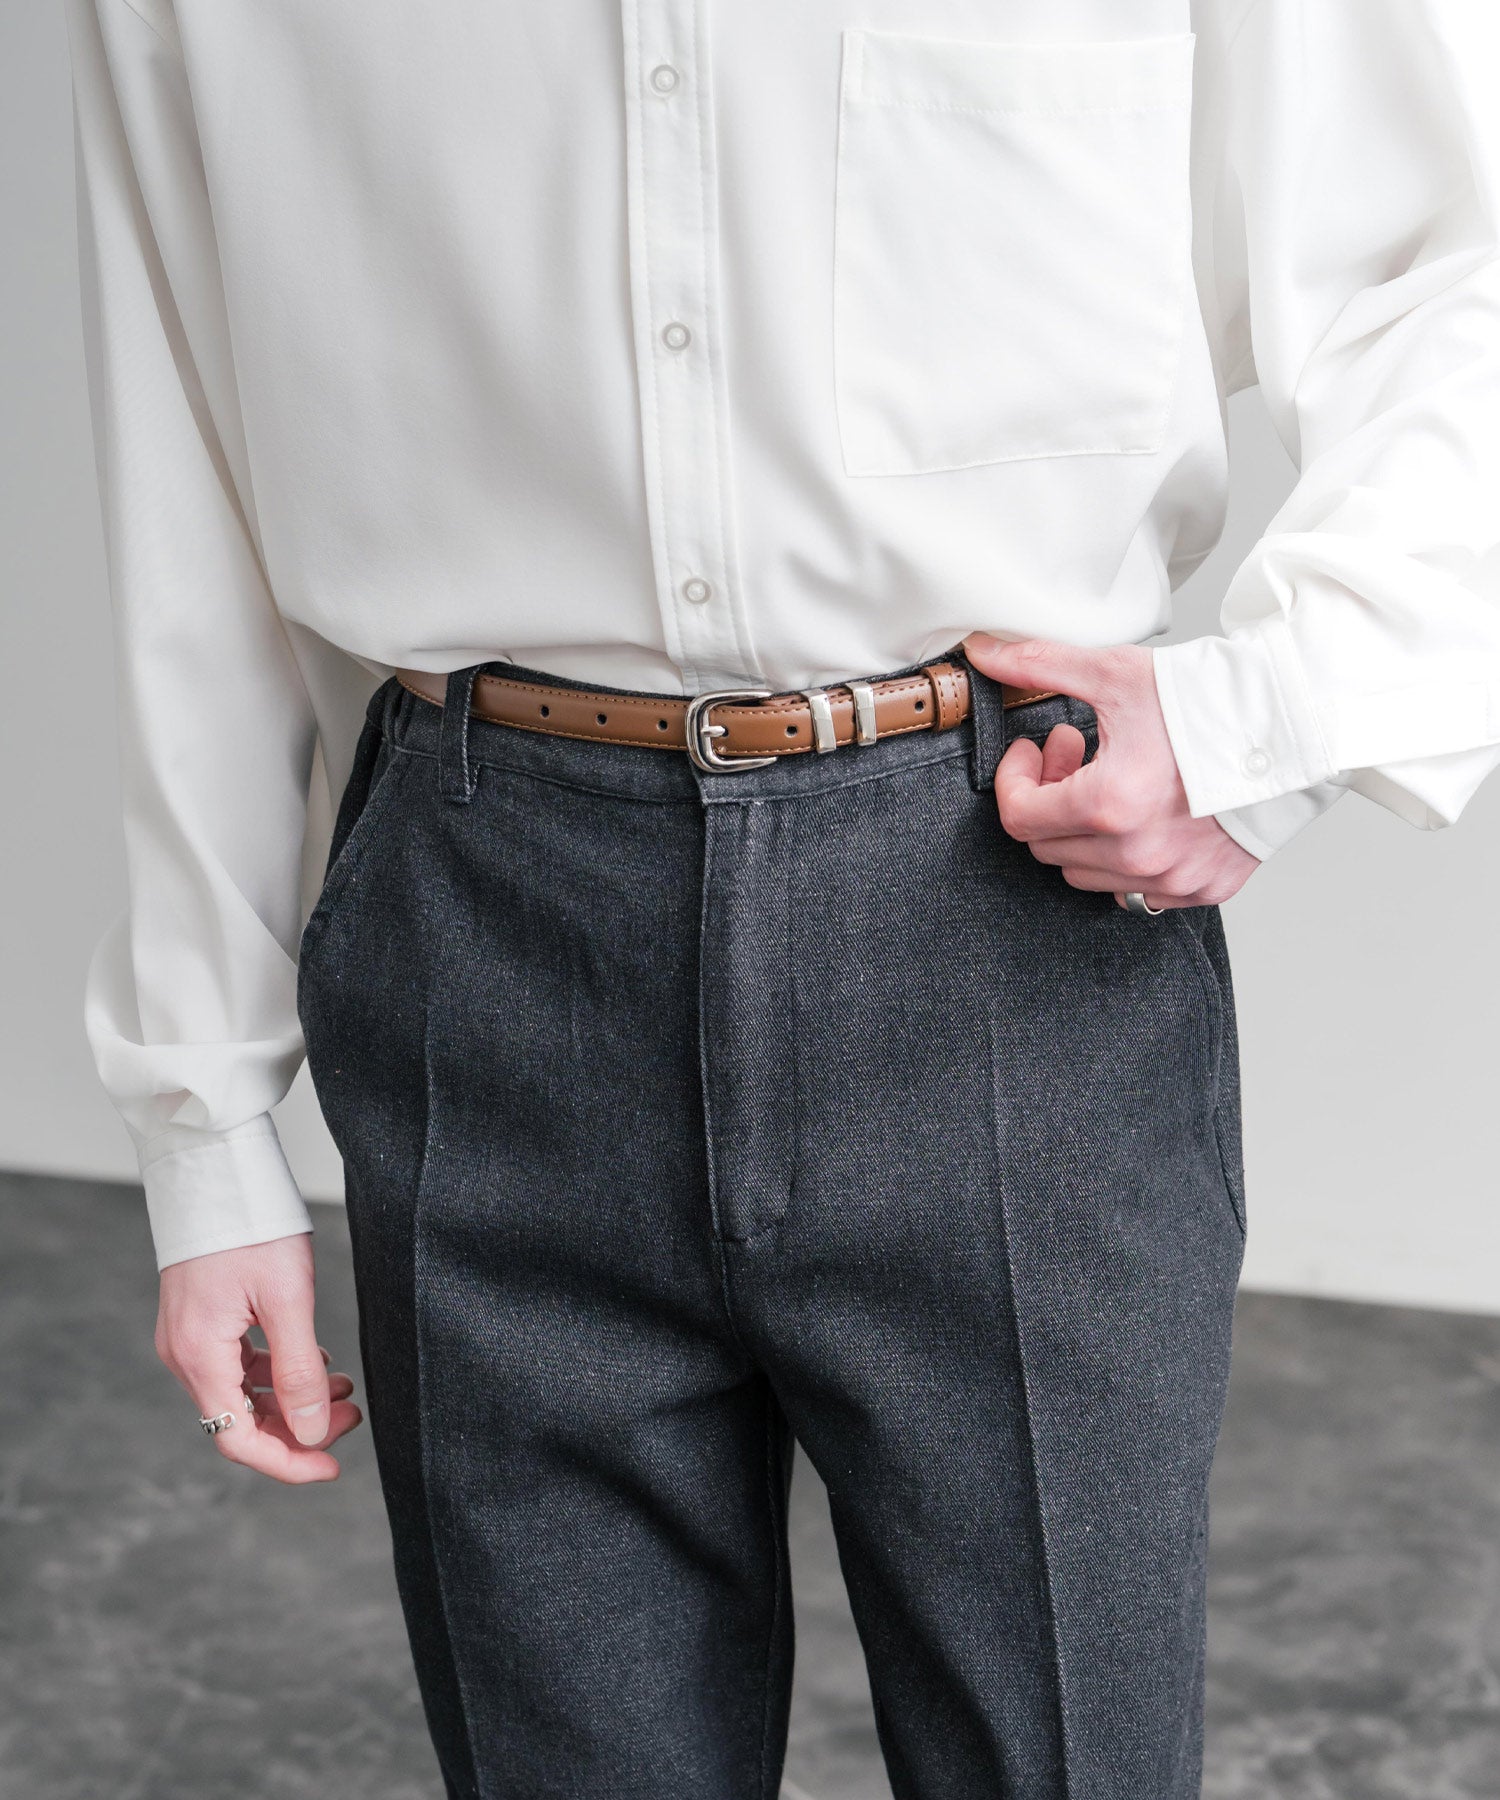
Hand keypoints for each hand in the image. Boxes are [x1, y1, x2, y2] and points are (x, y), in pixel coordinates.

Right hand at [155, 1231, 363, 1483]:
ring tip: (344, 1388)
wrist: (215, 1170)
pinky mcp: (201, 1320)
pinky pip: (236, 1365)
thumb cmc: (252, 1227)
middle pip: (240, 1420)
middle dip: (299, 1427)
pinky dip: (275, 1372)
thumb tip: (313, 1433)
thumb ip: (300, 1373)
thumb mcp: (288, 1300)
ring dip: (291, 1399)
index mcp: (200, 1356)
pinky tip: (315, 1362)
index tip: (332, 1465)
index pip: (238, 1439)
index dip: (287, 1461)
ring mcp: (189, 1337)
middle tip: (352, 1415)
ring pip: (241, 1393)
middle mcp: (185, 1354)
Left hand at [963, 632, 1260, 909]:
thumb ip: (1041, 665)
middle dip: (1048, 797)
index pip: (1019, 818)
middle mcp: (1138, 855)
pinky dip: (1127, 858)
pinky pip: (1138, 891)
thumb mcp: (1117, 673)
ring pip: (1086, 874)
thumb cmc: (1213, 699)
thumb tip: (985, 652)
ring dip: (1083, 831)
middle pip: (1047, 846)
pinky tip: (1145, 813)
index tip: (1034, 748)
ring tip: (1110, 779)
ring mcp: (1172, 878)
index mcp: (1110, 807)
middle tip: (1074, 751)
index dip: (1015, 779)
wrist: (1297, 722)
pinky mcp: (1203, 888)